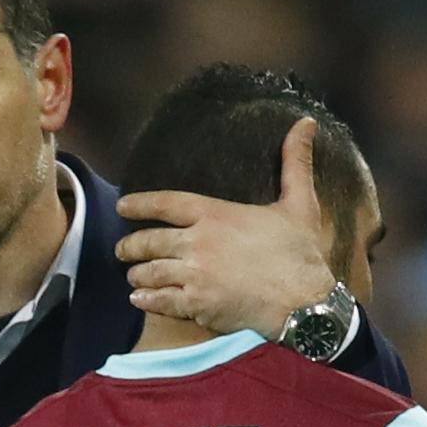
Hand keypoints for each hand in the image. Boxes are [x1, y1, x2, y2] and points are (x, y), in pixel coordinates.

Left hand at [115, 117, 336, 337]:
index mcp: (217, 214)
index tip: (122, 206)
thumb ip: (295, 162)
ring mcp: (195, 275)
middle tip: (121, 249)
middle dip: (130, 246)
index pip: (167, 203)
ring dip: (137, 275)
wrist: (306, 304)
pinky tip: (141, 299)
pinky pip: (161, 301)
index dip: (140, 203)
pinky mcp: (198, 305)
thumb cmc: (302, 254)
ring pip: (151, 272)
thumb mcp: (300, 204)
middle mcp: (199, 242)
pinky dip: (147, 300)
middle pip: (150, 241)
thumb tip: (306, 122)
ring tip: (133, 277)